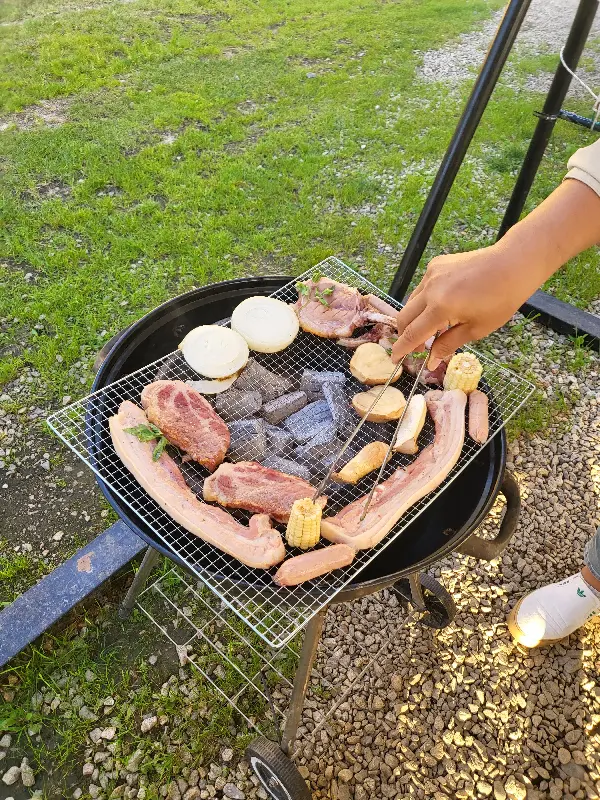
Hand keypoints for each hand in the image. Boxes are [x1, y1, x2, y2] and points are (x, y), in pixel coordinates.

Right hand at [391, 178, 599, 368]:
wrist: (513, 264)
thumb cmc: (501, 299)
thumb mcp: (477, 329)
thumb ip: (449, 344)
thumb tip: (431, 360)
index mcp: (440, 307)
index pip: (413, 334)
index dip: (402, 349)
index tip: (395, 359)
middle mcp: (430, 289)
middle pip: (405, 317)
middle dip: (405, 334)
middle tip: (416, 348)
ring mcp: (431, 274)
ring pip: (412, 302)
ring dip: (416, 318)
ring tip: (434, 329)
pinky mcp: (436, 265)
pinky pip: (423, 288)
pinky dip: (425, 301)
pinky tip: (442, 306)